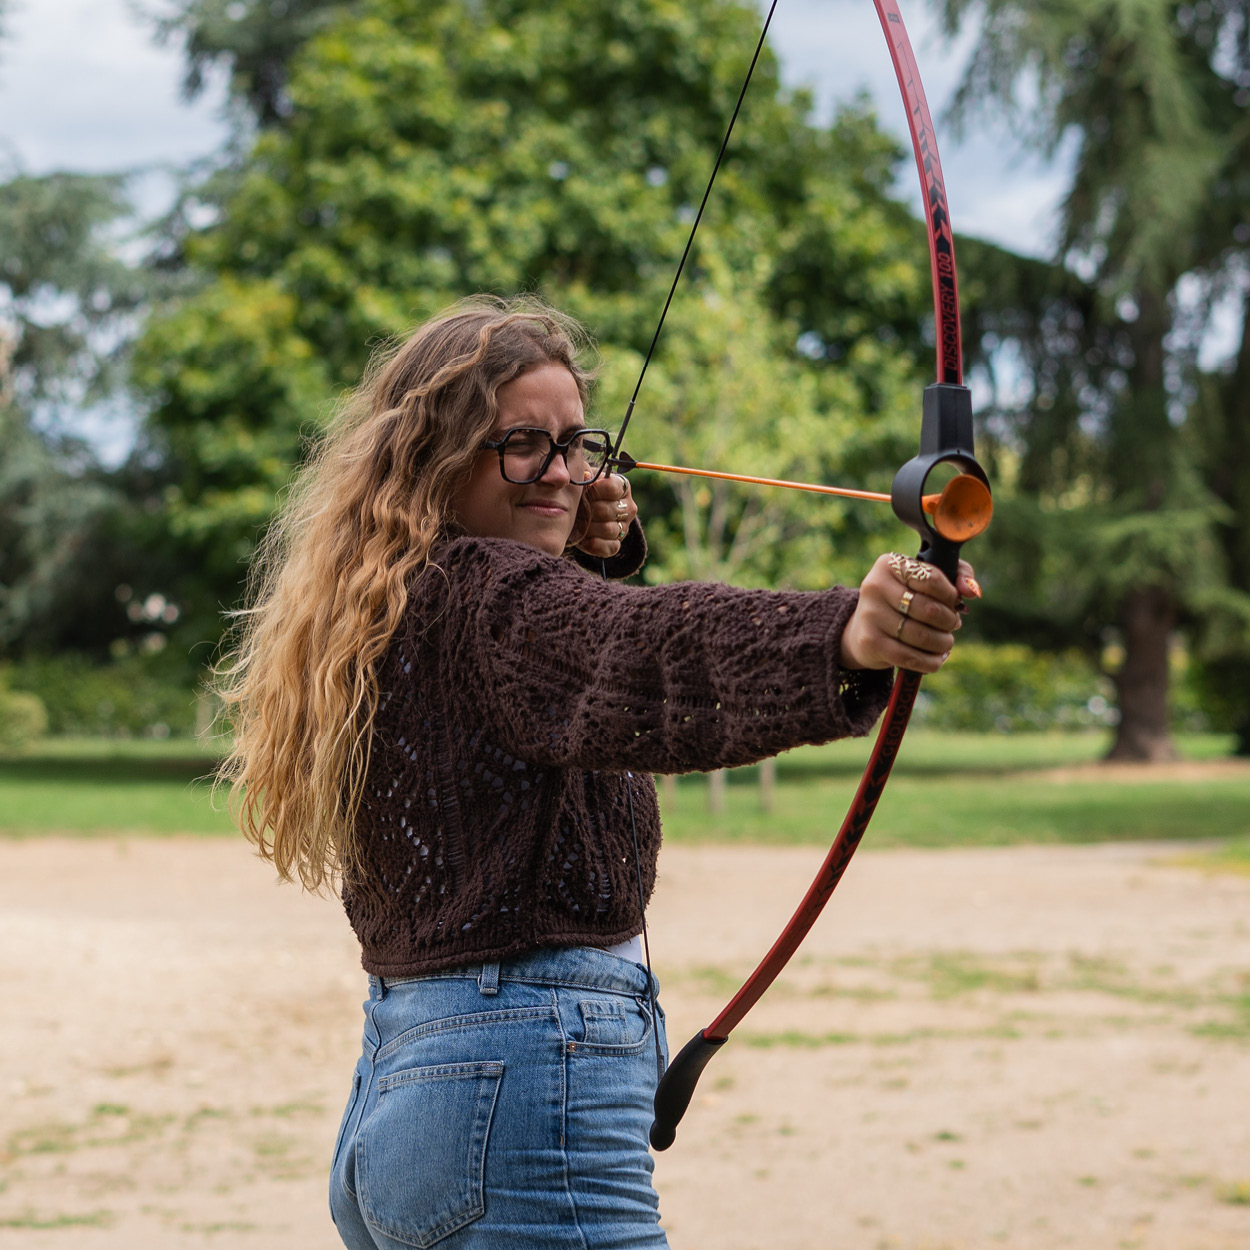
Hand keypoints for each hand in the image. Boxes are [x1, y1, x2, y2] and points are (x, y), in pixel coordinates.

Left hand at [574, 473, 636, 559]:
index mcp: (622, 487)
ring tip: (578, 524)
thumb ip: (584, 473)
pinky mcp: (617, 544)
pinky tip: (584, 540)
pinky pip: (610, 548)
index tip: (584, 491)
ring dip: (589, 528)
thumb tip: (585, 476)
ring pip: (609, 530)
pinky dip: (594, 545)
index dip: (595, 490)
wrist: (580, 512)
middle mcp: (628, 507)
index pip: (614, 488)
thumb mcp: (583, 478)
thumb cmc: (583, 491)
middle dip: (588, 511)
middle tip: (577, 510)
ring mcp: (624, 527)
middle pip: (608, 510)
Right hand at [840, 553, 981, 672]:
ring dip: (943, 642)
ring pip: (922, 636)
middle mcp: (875, 586)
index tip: (953, 601)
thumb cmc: (905, 599)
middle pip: (929, 609)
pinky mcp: (870, 642)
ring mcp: (870, 615)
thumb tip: (972, 591)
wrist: (864, 628)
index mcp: (889, 564)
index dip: (950, 594)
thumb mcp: (927, 579)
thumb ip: (958, 575)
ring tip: (945, 641)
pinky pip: (910, 656)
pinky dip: (930, 661)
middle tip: (952, 624)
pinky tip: (936, 658)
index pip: (931, 578)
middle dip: (949, 621)